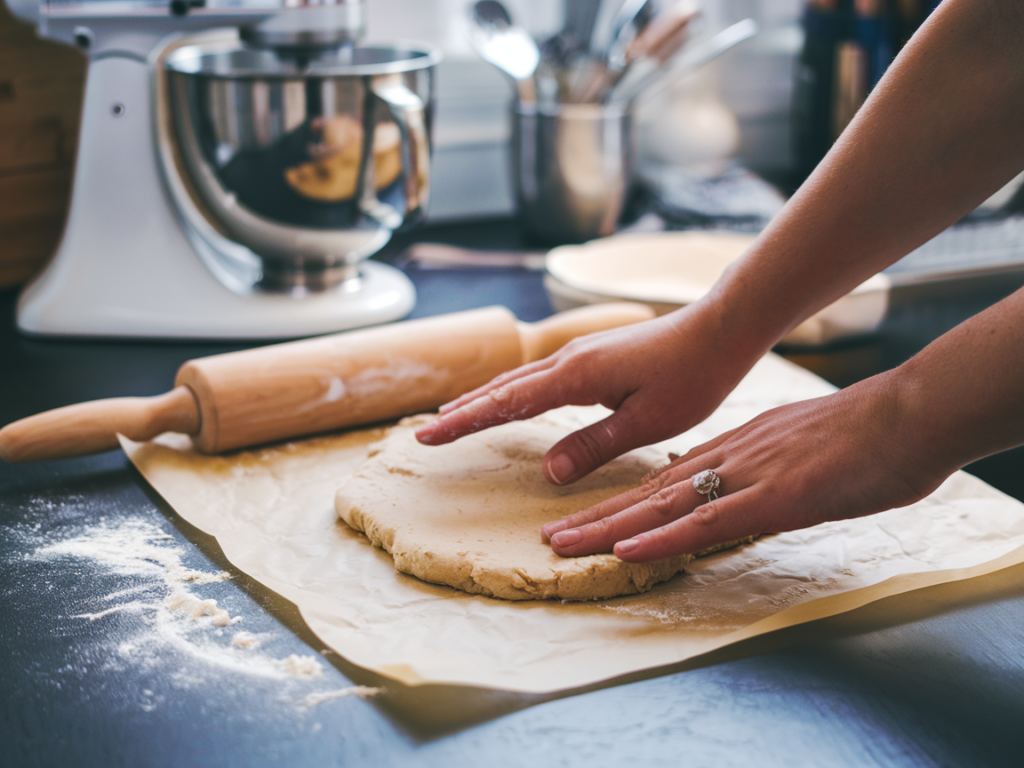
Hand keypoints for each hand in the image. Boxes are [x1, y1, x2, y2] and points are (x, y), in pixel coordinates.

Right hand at [415, 303, 762, 485]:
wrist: (721, 328)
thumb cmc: (692, 376)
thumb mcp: (645, 422)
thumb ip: (593, 446)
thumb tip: (546, 473)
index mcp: (575, 376)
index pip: (506, 404)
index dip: (465, 423)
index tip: (427, 437)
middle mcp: (569, 359)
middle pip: (503, 388)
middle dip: (462, 412)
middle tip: (424, 433)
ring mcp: (580, 353)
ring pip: (519, 379)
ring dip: (484, 399)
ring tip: (454, 416)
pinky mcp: (593, 355)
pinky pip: (540, 375)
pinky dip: (514, 391)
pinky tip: (513, 399)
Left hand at [538, 370, 951, 561]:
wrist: (906, 415)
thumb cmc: (865, 436)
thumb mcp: (798, 451)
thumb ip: (763, 469)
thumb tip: (741, 488)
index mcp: (735, 451)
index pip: (666, 483)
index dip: (624, 504)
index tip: (590, 520)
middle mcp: (728, 460)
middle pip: (649, 494)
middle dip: (598, 517)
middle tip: (552, 535)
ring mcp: (746, 477)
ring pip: (662, 506)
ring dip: (609, 528)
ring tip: (563, 544)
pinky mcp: (772, 497)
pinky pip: (706, 521)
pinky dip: (662, 537)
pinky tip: (625, 549)